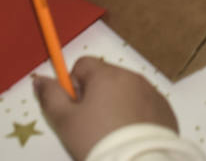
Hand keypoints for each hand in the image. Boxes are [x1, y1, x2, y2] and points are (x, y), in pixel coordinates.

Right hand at [36, 57, 179, 160]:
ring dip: (116, 104)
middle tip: (91, 125)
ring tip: (112, 133)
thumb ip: (50, 96)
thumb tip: (40, 79)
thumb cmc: (97, 140)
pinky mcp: (165, 110)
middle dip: (95, 96)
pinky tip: (130, 136)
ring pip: (126, 91)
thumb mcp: (65, 121)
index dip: (73, 85)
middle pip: (106, 77)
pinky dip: (136, 115)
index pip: (83, 64)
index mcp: (107, 75)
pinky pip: (145, 105)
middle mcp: (133, 77)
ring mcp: (152, 93)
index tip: (75, 109)